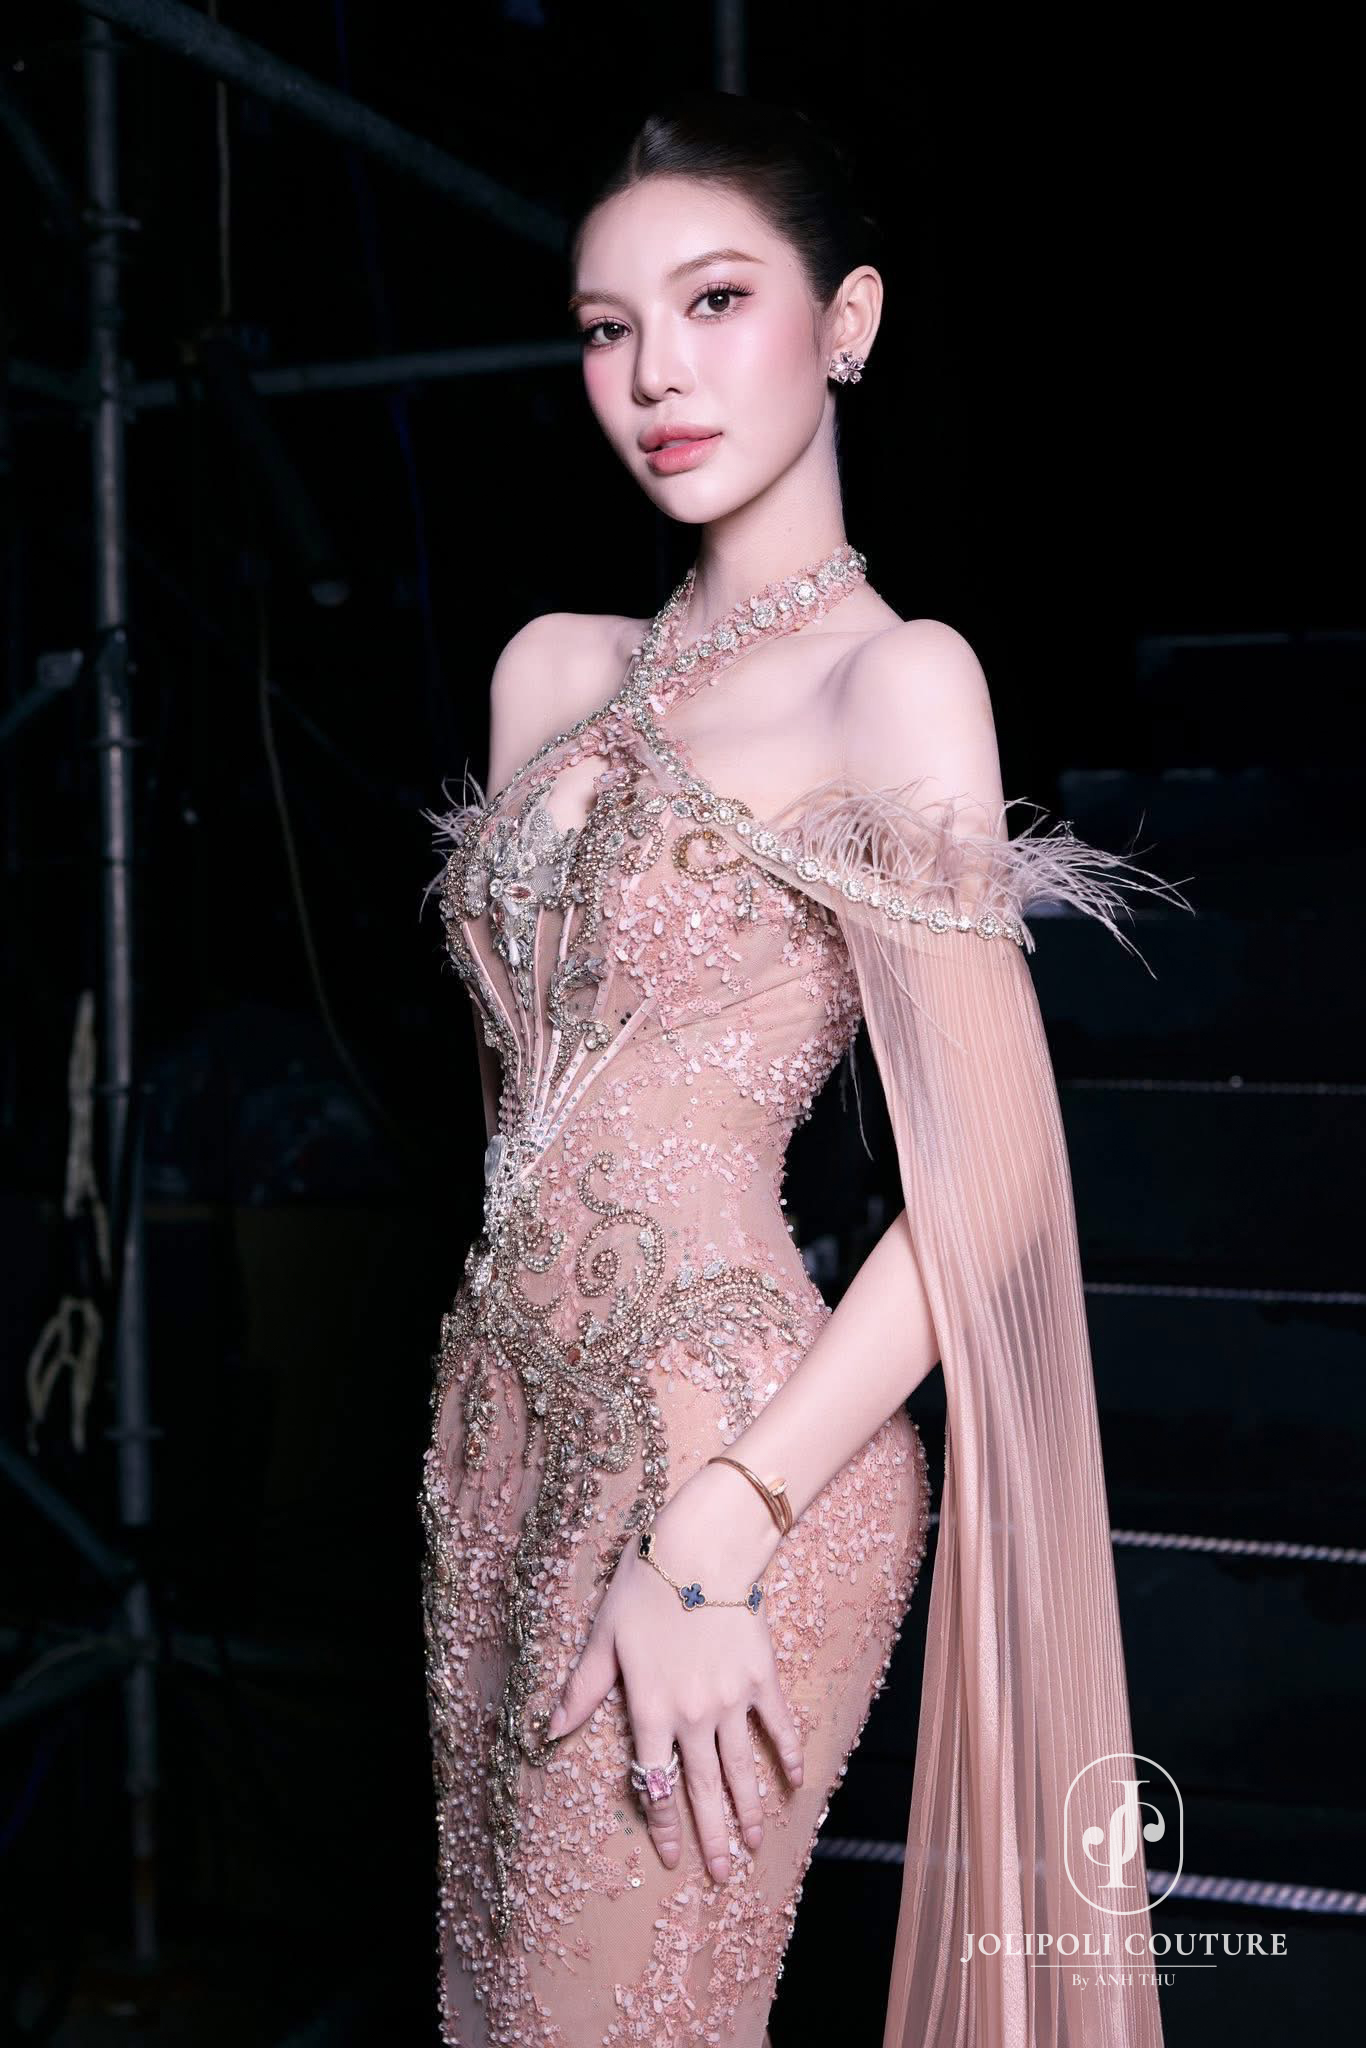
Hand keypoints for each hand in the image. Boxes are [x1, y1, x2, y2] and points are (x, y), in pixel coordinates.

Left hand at [547, 1463, 805, 1880]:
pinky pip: (778, 1726)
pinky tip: (795, 1783)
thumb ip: (583, 1688)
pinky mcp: (761, 1677)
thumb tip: (551, 1731)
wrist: (703, 1549)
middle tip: (721, 1875)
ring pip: (741, 1768)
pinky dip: (788, 1755)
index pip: (654, 1781)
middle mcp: (693, 1716)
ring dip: (749, 1811)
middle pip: (702, 1788)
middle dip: (712, 1836)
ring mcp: (732, 1700)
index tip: (672, 1857)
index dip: (662, 1823)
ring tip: (754, 1846)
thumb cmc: (645, 1586)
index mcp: (651, 1710)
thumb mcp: (603, 1636)